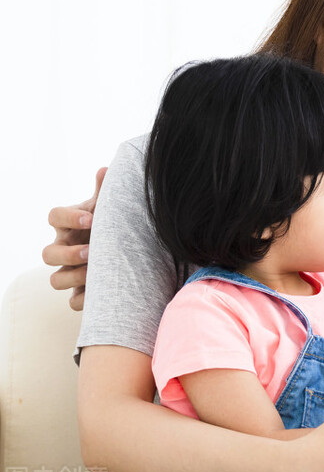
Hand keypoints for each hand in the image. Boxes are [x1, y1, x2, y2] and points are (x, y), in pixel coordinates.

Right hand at [43, 167, 105, 310]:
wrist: (129, 250)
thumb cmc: (112, 224)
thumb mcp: (110, 207)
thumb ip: (106, 191)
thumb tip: (105, 169)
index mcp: (69, 224)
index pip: (54, 217)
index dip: (69, 218)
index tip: (91, 219)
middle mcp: (64, 248)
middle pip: (47, 254)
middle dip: (68, 254)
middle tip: (92, 251)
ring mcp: (69, 271)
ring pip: (55, 280)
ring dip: (73, 277)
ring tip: (96, 272)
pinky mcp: (80, 292)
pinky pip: (72, 302)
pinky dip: (85, 299)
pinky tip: (103, 291)